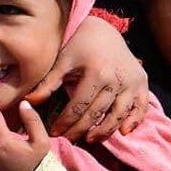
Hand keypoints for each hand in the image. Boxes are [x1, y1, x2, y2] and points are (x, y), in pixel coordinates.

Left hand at [25, 15, 148, 141]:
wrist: (102, 30)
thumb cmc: (77, 45)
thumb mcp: (61, 61)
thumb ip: (47, 83)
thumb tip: (28, 102)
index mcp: (96, 73)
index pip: (79, 106)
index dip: (66, 122)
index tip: (55, 132)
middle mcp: (117, 79)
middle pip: (98, 113)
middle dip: (81, 129)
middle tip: (69, 140)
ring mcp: (132, 82)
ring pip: (119, 115)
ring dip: (105, 130)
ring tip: (90, 139)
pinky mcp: (142, 82)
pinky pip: (141, 107)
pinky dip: (133, 121)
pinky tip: (122, 132)